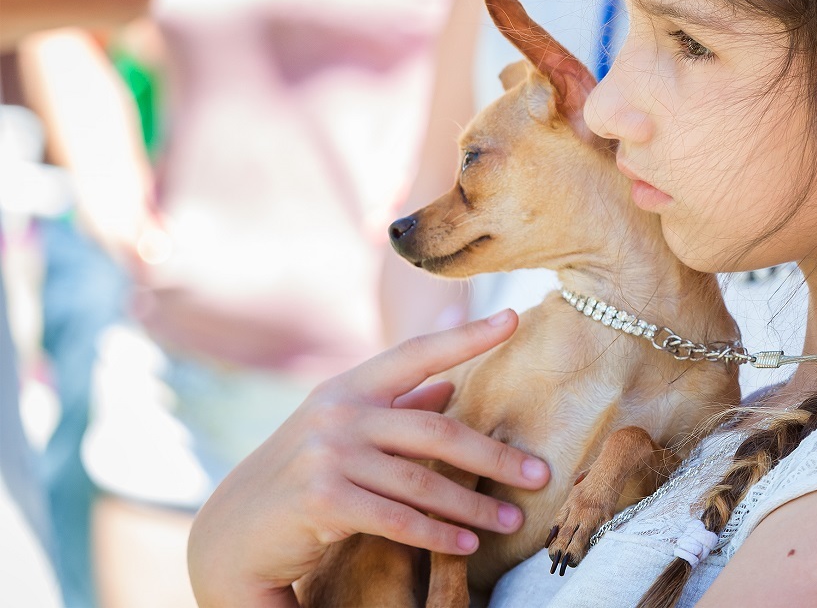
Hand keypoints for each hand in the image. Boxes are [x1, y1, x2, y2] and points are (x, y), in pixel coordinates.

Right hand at [187, 310, 549, 606]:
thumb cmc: (300, 477)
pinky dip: (436, 534)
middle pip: (436, 430)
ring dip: (472, 505)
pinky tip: (466, 545)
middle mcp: (338, 413)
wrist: (232, 533)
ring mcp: (328, 455)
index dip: (466, 335)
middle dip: (493, 455)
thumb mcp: (344, 431)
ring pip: (422, 481)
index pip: (416, 353)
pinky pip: (397, 518)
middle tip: (538, 474)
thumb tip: (449, 384)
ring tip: (511, 521)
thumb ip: (397, 407)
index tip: (512, 318)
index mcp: (348, 388)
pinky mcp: (323, 499)